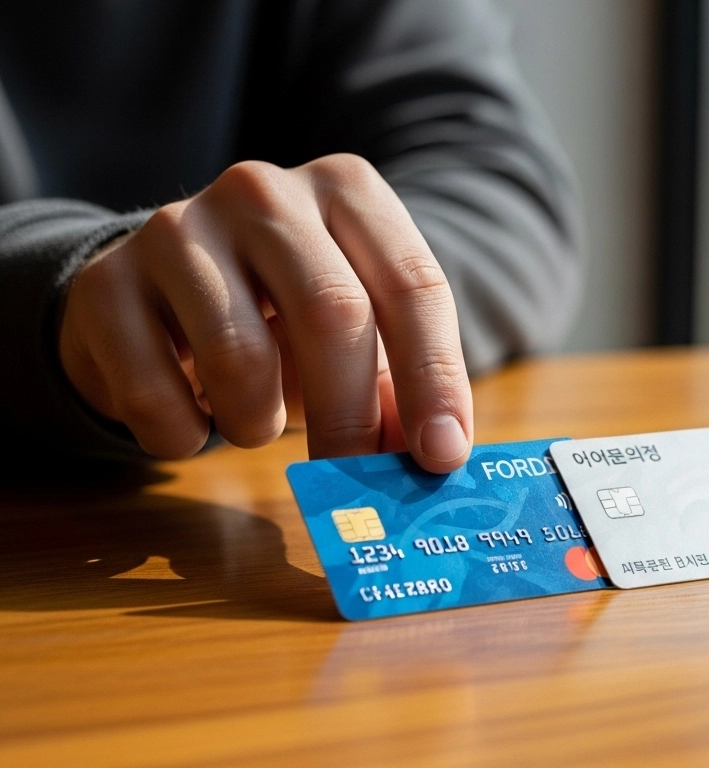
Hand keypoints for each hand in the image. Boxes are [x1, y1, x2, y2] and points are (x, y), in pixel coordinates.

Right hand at [59, 154, 473, 472]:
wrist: (160, 289)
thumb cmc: (284, 317)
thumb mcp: (358, 337)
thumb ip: (398, 390)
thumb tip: (435, 459)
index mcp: (347, 190)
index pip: (413, 285)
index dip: (434, 379)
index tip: (442, 456)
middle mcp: (263, 192)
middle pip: (332, 313)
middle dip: (352, 416)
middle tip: (354, 478)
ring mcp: (177, 227)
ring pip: (240, 357)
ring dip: (259, 424)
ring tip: (257, 423)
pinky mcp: (105, 282)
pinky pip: (153, 391)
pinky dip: (182, 433)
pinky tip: (192, 418)